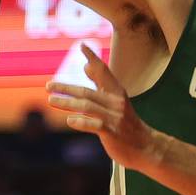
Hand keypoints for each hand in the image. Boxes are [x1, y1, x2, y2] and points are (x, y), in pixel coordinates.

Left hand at [47, 45, 154, 169]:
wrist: (147, 148)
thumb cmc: (127, 124)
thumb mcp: (116, 101)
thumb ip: (101, 84)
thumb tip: (85, 66)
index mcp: (117, 93)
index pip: (104, 72)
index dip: (93, 59)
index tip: (82, 46)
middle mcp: (116, 103)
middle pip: (87, 92)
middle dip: (66, 87)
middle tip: (48, 85)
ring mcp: (115, 118)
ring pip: (87, 107)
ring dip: (67, 103)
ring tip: (51, 100)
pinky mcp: (112, 133)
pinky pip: (95, 125)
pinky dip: (81, 122)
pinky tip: (70, 121)